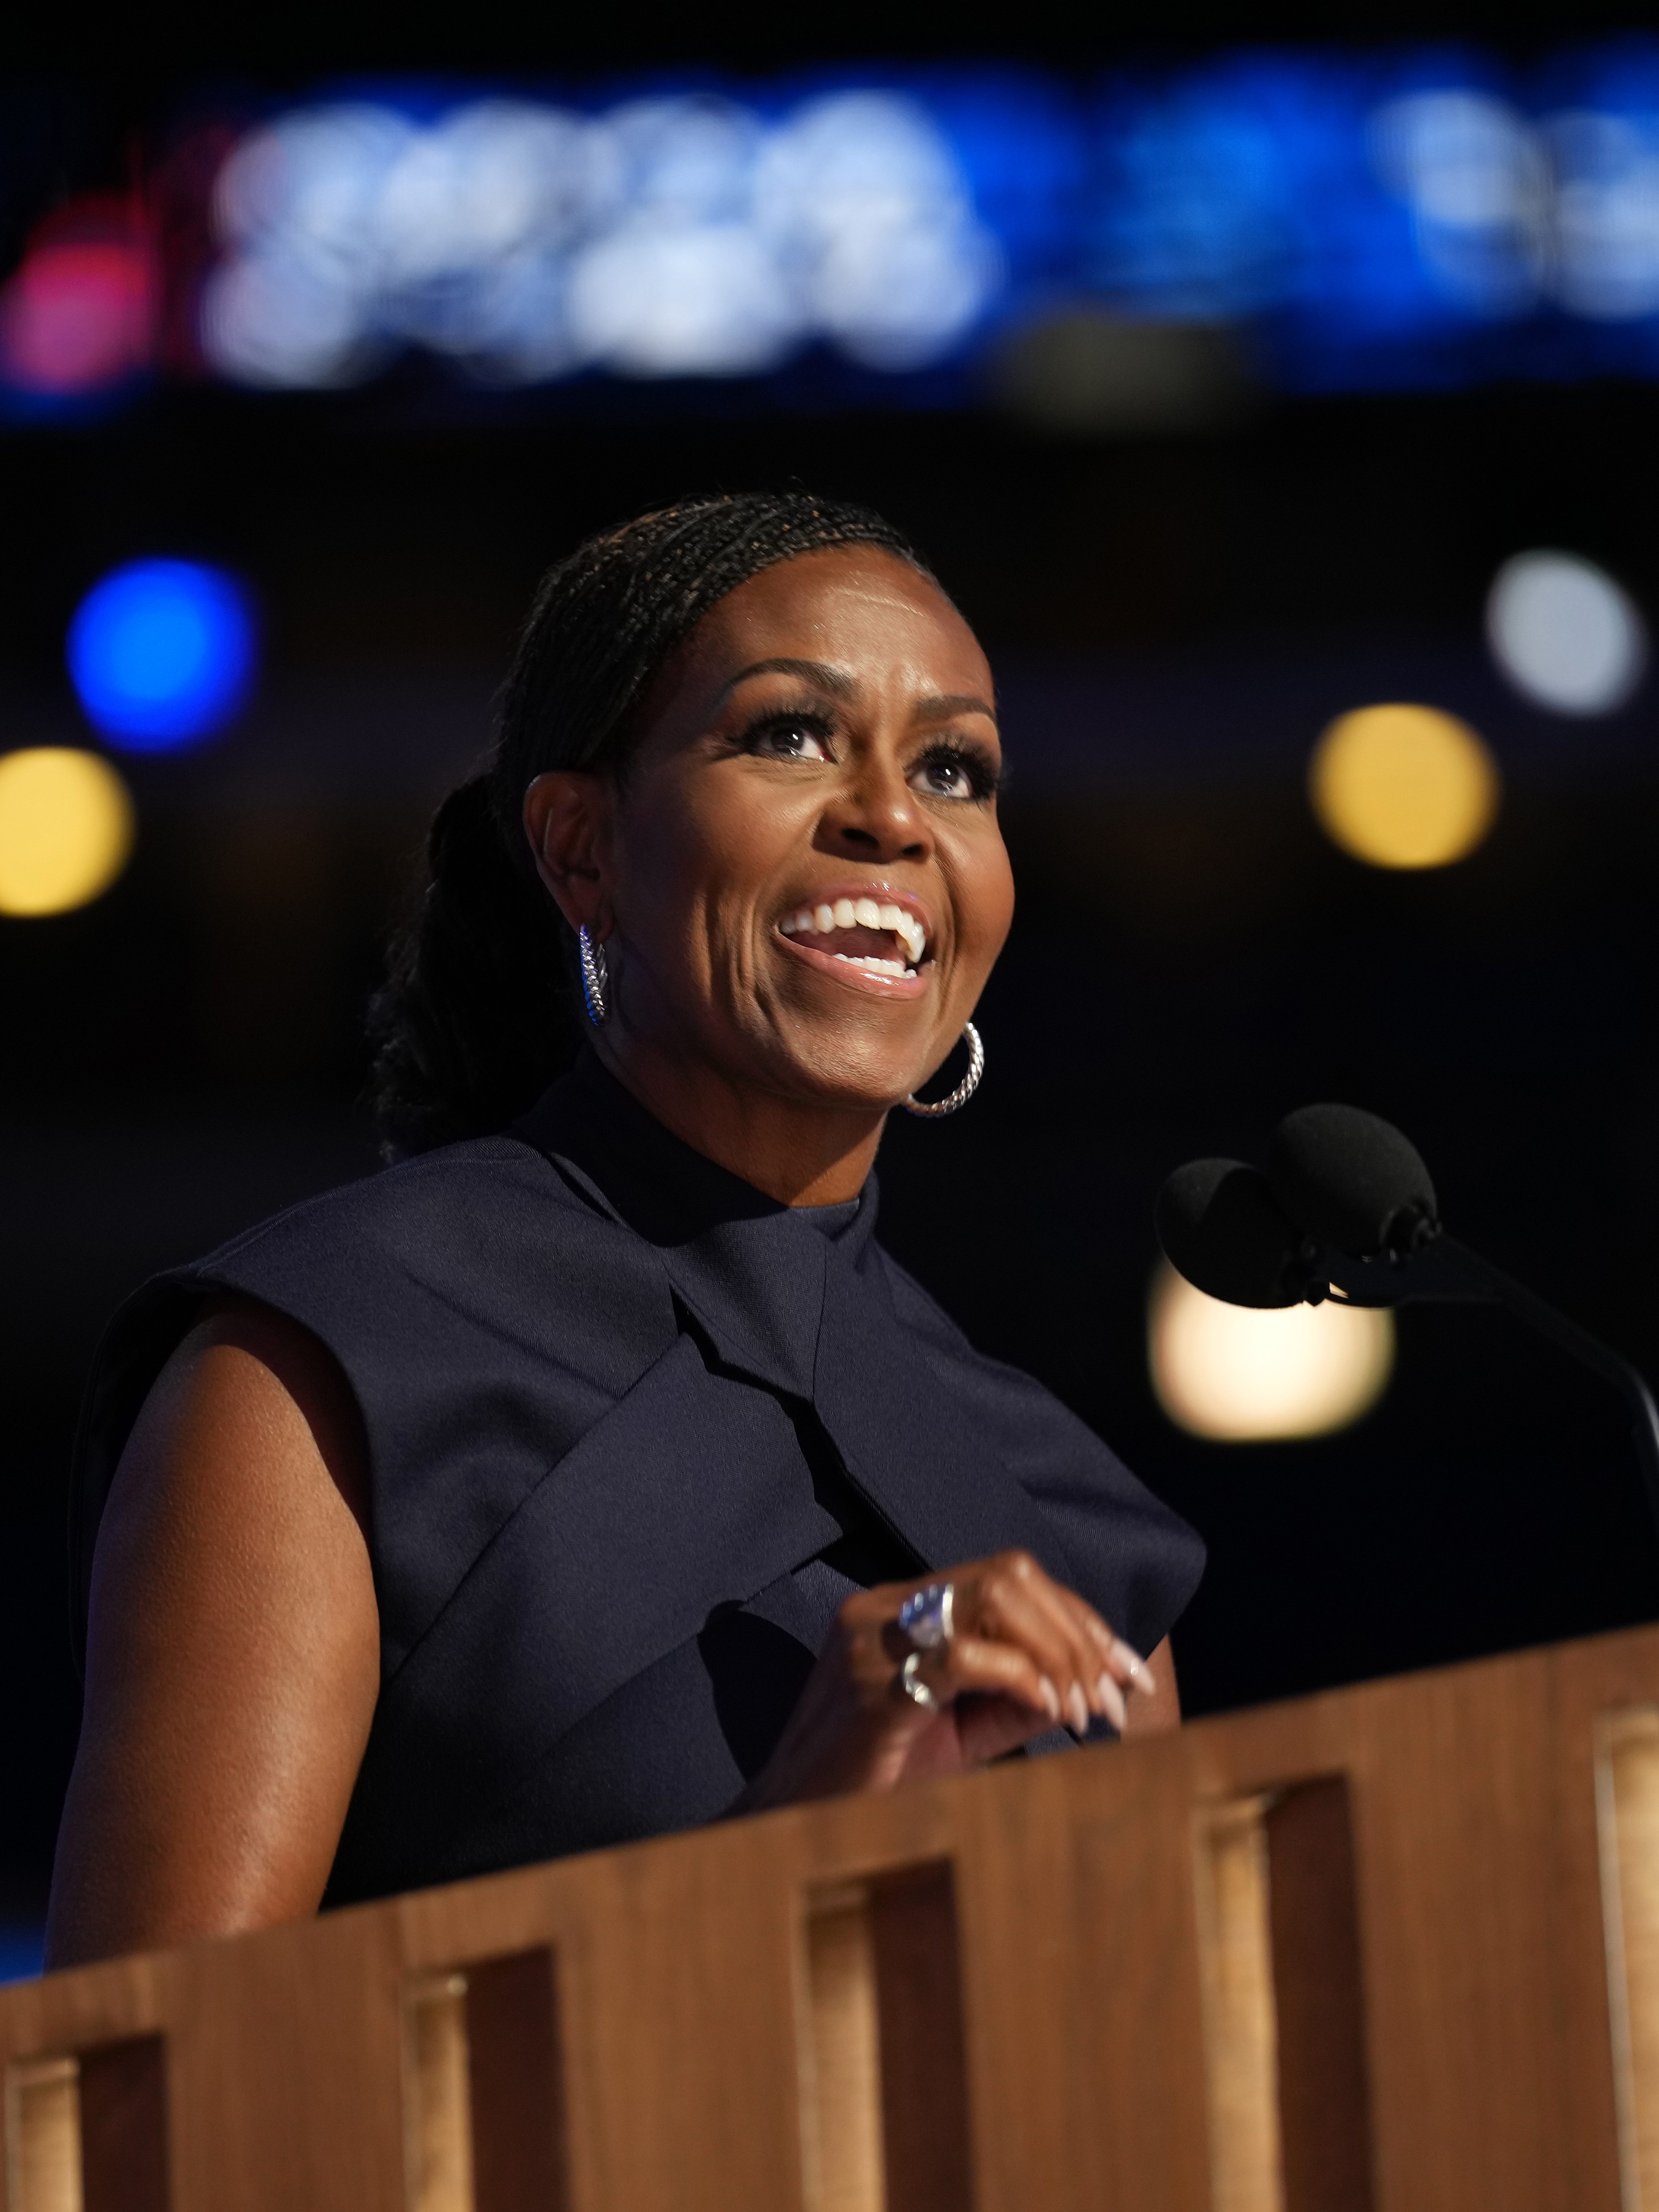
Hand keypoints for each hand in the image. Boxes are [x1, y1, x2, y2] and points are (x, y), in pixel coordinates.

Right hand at [739, 1550, 1155, 1811]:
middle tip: (1110, 1698)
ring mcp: (872, 1638)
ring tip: (1080, 1710)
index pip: (1008, 1576)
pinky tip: (1046, 1711)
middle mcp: (883, 1606)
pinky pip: (963, 1656)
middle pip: (1009, 1575)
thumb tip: (1091, 1680)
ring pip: (993, 1598)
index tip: (1128, 1671)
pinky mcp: (871, 1684)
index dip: (1079, 1618)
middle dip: (1078, 1632)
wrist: (791, 1824)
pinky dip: (1021, 1677)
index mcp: (900, 1605)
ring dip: (1057, 1652)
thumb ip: (1016, 1699)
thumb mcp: (960, 1730)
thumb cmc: (877, 1779)